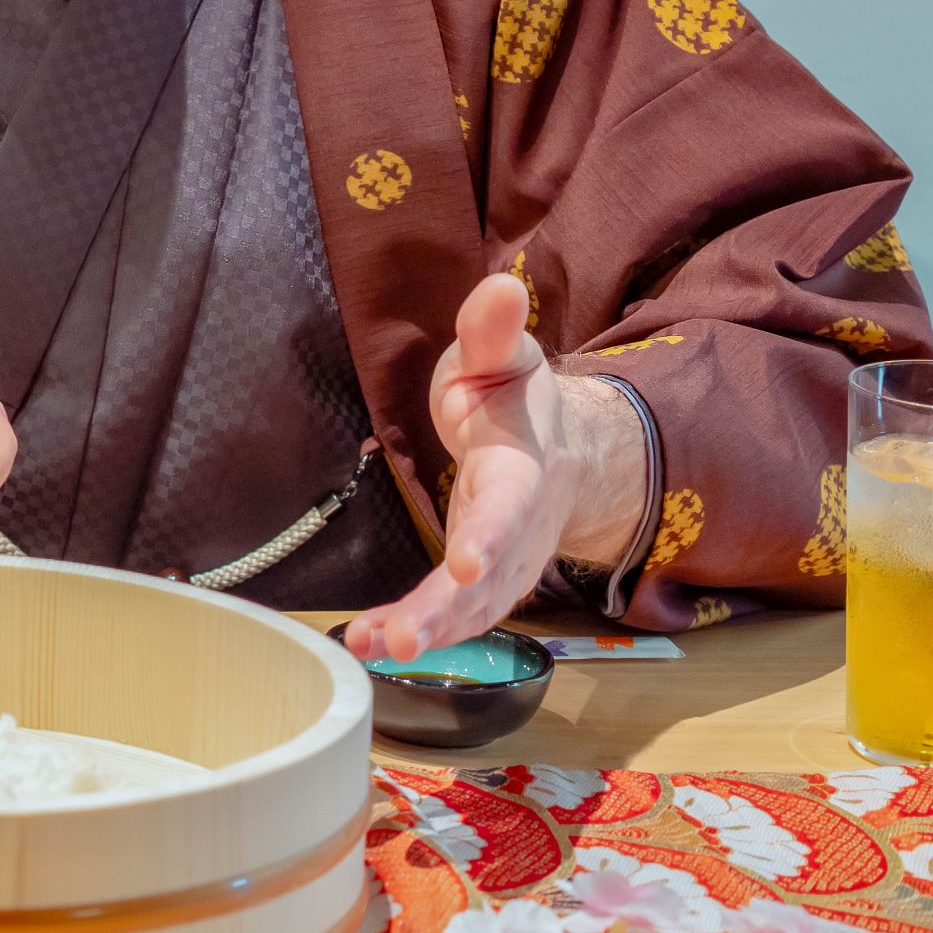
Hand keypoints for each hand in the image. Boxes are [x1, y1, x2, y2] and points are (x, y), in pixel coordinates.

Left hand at [345, 274, 640, 661]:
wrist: (561, 449)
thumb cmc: (516, 400)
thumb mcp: (503, 355)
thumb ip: (492, 329)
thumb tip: (499, 283)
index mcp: (523, 466)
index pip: (509, 503)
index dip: (491, 532)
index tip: (469, 560)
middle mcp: (520, 525)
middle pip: (489, 576)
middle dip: (447, 610)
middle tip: (401, 639)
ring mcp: (507, 561)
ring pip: (472, 608)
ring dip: (428, 634)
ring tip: (374, 649)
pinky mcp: (487, 583)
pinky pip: (458, 616)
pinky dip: (421, 634)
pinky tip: (371, 646)